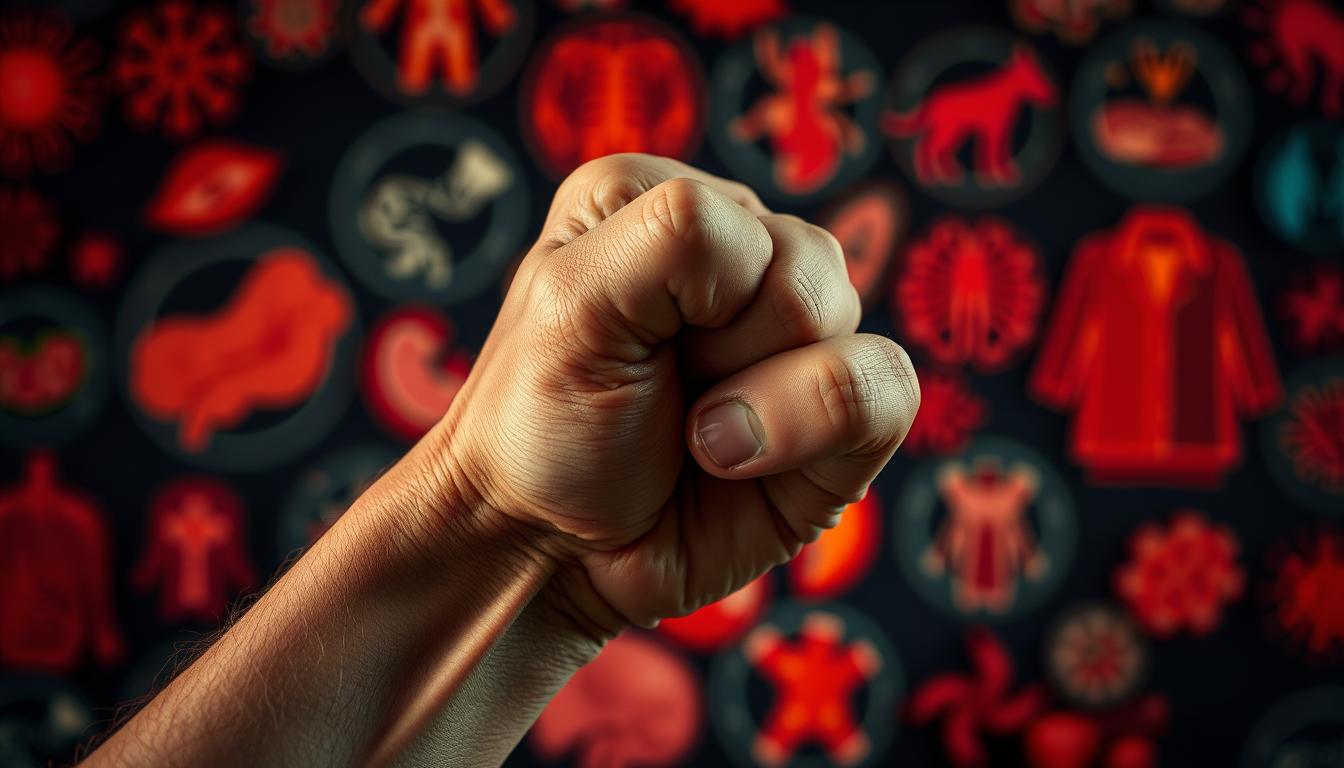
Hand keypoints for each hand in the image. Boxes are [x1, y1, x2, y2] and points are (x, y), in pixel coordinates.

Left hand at [429, 154, 919, 633]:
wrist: (550, 554)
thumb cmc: (542, 425)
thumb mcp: (571, 301)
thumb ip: (676, 236)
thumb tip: (791, 284)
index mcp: (669, 199)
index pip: (730, 218)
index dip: (683, 298)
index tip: (622, 341)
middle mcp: (744, 252)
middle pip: (805, 266)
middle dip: (723, 350)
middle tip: (661, 392)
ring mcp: (798, 334)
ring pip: (846, 322)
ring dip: (759, 401)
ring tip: (693, 435)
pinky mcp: (840, 416)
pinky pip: (890, 390)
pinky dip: (810, 431)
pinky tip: (739, 464)